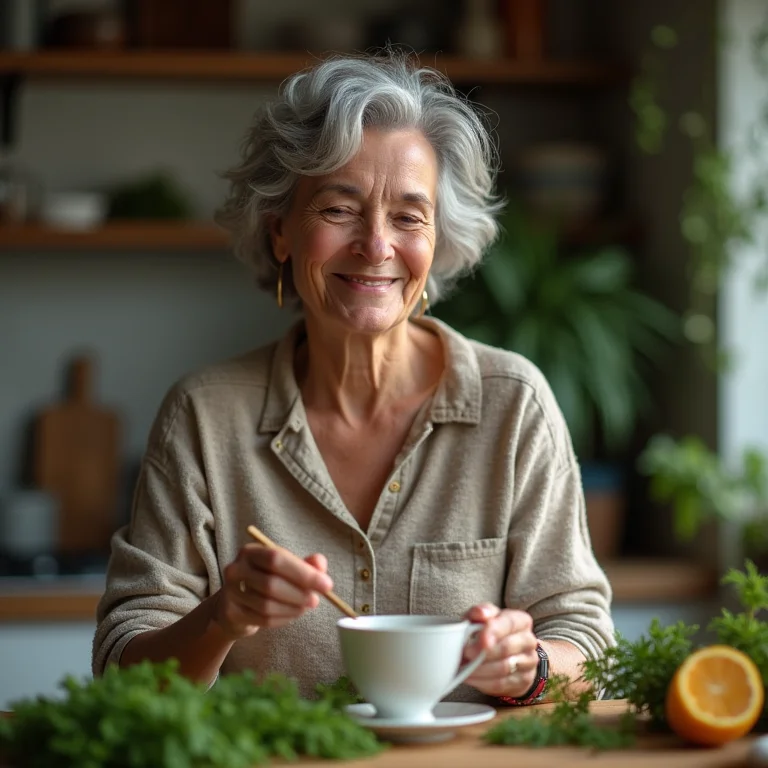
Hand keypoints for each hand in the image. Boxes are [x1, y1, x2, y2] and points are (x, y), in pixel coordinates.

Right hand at [212, 544, 332, 640]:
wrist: (234, 604)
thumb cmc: (265, 580)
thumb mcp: (285, 568)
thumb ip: (305, 565)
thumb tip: (320, 564)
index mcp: (251, 552)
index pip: (276, 558)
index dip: (303, 572)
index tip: (326, 585)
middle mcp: (236, 569)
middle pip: (271, 583)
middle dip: (299, 594)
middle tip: (316, 600)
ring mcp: (230, 592)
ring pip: (267, 604)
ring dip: (292, 608)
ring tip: (304, 607)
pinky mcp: (231, 613)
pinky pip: (262, 619)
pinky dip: (283, 619)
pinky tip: (291, 614)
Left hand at [462, 603, 538, 697]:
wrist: (512, 652)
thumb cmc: (494, 631)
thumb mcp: (486, 617)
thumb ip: (481, 612)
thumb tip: (480, 613)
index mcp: (521, 620)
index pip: (508, 623)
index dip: (493, 631)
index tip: (479, 639)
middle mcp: (528, 641)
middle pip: (506, 647)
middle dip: (483, 652)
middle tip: (465, 653)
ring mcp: (528, 662)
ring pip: (504, 667)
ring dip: (480, 668)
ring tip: (464, 666)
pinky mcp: (523, 681)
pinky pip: (501, 684)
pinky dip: (482, 681)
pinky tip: (470, 677)